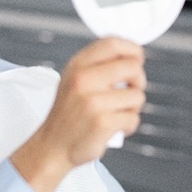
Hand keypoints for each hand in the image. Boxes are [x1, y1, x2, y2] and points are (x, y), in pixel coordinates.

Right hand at [11, 37, 146, 191]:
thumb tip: (130, 56)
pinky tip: (115, 128)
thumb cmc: (68, 115)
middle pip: (133, 67)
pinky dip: (128, 125)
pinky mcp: (103, 122)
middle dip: (139, 80)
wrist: (52, 147)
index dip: (132, 49)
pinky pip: (133, 118)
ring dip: (133, 108)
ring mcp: (93, 101)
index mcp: (77, 66)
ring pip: (137, 95)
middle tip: (131, 90)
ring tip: (117, 113)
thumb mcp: (73, 81)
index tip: (137, 58)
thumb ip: (96, 66)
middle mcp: (84, 80)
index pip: (112, 44)